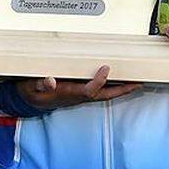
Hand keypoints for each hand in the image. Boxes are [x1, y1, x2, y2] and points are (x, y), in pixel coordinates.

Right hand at [17, 65, 142, 109]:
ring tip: (135, 81)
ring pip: (104, 94)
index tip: (106, 68)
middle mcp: (77, 96)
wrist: (30, 100)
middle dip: (122, 90)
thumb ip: (39, 84)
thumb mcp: (31, 86)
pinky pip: (100, 91)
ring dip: (120, 89)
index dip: (99, 81)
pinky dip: (111, 86)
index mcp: (68, 94)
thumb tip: (49, 81)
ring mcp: (80, 96)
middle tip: (138, 83)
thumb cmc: (32, 92)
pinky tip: (118, 80)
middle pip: (104, 95)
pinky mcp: (80, 92)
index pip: (89, 90)